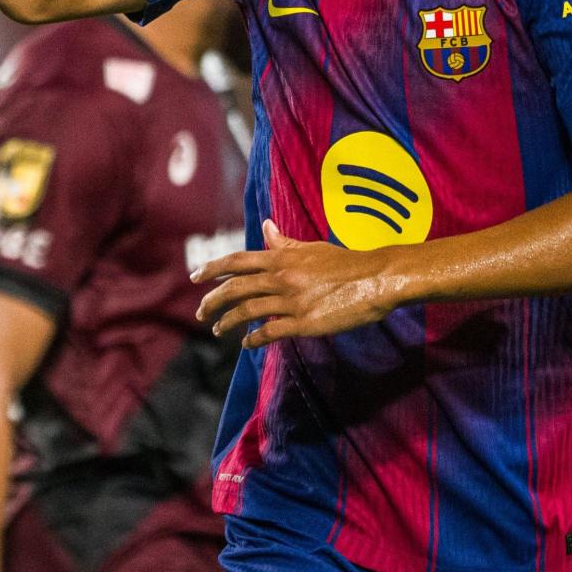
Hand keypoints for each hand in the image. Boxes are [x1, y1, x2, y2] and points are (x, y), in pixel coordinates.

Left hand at [193, 218, 401, 347]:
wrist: (376, 279)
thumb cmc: (345, 262)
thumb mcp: (311, 248)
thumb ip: (284, 243)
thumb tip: (265, 227)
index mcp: (282, 257)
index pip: (237, 261)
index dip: (212, 268)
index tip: (195, 276)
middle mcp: (281, 277)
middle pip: (234, 289)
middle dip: (212, 301)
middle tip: (201, 312)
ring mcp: (292, 301)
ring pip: (247, 312)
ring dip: (227, 322)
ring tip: (218, 330)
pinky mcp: (304, 323)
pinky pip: (269, 332)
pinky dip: (253, 339)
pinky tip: (246, 344)